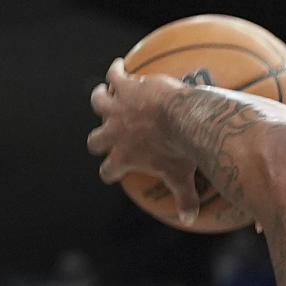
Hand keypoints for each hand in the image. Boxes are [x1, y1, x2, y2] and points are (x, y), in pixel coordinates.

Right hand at [88, 58, 201, 225]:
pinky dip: (116, 70)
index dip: (109, 172)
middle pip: (95, 139)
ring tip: (103, 93)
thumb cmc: (181, 150)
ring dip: (99, 98)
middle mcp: (114, 133)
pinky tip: (119, 65)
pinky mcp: (125, 85)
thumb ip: (185, 199)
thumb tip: (189, 220)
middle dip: (98, 139)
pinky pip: (114, 74)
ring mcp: (117, 107)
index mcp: (124, 157)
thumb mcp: (183, 177)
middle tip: (104, 135)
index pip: (108, 170)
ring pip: (97, 101)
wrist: (181, 118)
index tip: (112, 170)